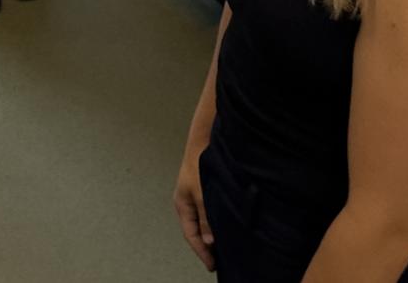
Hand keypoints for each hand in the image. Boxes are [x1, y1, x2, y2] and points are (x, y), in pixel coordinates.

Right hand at [173, 148, 216, 270]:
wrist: (204, 141)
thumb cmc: (199, 165)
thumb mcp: (203, 195)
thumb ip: (207, 218)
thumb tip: (210, 241)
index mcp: (182, 206)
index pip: (191, 236)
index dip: (202, 252)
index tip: (211, 265)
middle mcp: (187, 203)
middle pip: (196, 230)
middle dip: (206, 246)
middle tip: (218, 261)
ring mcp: (195, 196)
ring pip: (203, 221)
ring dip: (211, 234)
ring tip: (223, 247)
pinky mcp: (204, 190)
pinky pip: (208, 212)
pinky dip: (215, 222)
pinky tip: (225, 225)